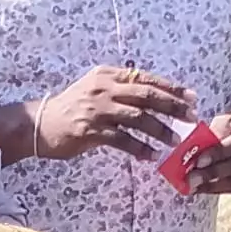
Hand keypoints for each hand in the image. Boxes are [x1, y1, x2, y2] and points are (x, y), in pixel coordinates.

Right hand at [9, 66, 194, 163]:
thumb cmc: (72, 108)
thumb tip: (156, 98)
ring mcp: (97, 109)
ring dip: (160, 130)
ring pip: (138, 118)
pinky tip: (151, 156)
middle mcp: (104, 88)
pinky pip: (122, 140)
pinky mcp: (90, 130)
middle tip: (191, 117)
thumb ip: (122, 89)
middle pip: (147, 95)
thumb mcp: (96, 89)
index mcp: (108, 75)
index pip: (147, 78)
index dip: (172, 88)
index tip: (191, 97)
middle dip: (173, 107)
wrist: (39, 123)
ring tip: (175, 140)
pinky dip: (139, 149)